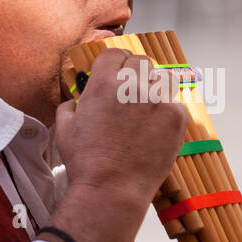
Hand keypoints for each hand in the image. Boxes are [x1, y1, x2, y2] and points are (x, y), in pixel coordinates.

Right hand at [54, 49, 187, 209]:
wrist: (111, 189)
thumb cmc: (87, 162)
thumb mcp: (64, 128)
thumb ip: (71, 105)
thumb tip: (77, 101)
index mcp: (104, 83)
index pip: (115, 53)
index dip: (116, 61)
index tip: (119, 70)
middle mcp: (132, 86)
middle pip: (142, 62)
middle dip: (136, 73)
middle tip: (134, 91)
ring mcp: (157, 100)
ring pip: (164, 78)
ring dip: (156, 87)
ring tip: (149, 107)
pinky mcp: (176, 117)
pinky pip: (177, 104)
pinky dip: (169, 113)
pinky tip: (158, 129)